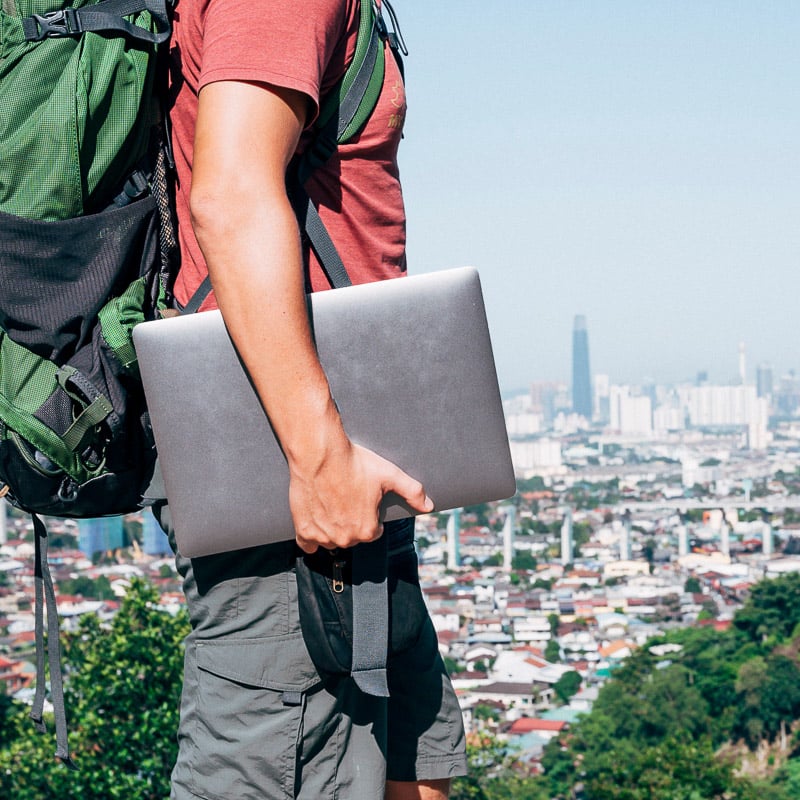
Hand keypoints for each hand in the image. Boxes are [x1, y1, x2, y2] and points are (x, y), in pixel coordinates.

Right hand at [290, 437, 432, 553]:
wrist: (319, 453)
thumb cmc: (354, 463)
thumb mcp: (389, 474)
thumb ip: (413, 492)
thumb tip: (430, 506)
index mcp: (367, 530)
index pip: (373, 532)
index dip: (370, 514)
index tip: (363, 499)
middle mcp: (345, 538)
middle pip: (352, 536)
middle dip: (352, 521)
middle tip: (348, 497)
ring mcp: (323, 536)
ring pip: (332, 540)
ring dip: (333, 528)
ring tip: (332, 503)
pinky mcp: (304, 530)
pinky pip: (308, 544)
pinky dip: (312, 537)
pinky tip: (317, 521)